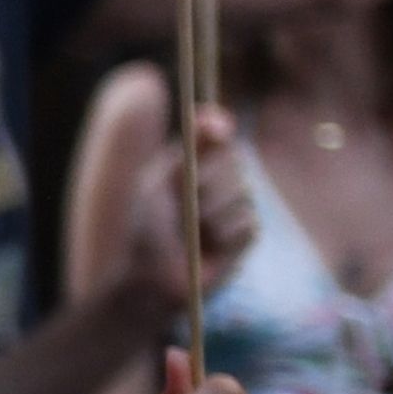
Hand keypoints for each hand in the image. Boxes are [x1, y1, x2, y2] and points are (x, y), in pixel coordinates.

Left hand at [104, 106, 257, 324]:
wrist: (145, 277)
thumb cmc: (142, 230)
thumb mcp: (158, 182)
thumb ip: (189, 149)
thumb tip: (220, 116)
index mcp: (191, 169)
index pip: (218, 140)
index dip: (216, 134)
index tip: (216, 131)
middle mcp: (214, 186)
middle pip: (235, 163)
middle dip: (206, 182)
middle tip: (180, 205)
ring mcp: (230, 212)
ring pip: (243, 194)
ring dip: (212, 213)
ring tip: (189, 233)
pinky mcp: (242, 240)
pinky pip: (249, 225)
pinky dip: (226, 236)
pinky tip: (207, 249)